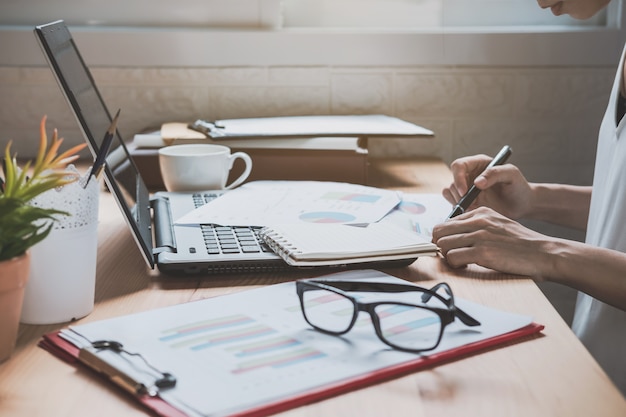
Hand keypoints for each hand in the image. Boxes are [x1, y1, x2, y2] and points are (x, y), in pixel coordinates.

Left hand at [432, 207, 551, 277]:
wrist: (543, 253)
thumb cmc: (521, 243)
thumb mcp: (498, 225)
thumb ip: (477, 226)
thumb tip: (454, 236)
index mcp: (480, 212)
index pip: (446, 222)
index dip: (444, 237)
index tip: (450, 247)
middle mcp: (478, 221)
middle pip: (439, 232)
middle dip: (440, 246)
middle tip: (451, 255)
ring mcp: (479, 236)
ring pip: (442, 245)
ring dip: (447, 256)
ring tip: (460, 261)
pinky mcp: (482, 252)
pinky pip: (452, 257)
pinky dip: (454, 264)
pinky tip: (466, 265)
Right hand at [443, 154, 533, 219]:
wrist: (522, 205)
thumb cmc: (519, 187)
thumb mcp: (512, 175)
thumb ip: (495, 174)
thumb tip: (477, 182)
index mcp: (478, 163)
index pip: (458, 165)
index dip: (458, 178)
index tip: (465, 192)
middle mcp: (469, 175)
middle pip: (452, 181)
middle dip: (459, 194)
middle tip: (473, 204)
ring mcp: (466, 189)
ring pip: (449, 192)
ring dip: (458, 202)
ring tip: (475, 208)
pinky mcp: (466, 201)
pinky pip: (453, 204)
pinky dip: (459, 209)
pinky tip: (473, 212)